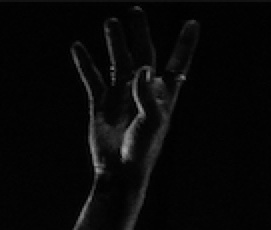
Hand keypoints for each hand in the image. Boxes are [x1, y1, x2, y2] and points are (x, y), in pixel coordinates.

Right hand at [71, 9, 198, 187]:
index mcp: (162, 95)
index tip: (192, 23)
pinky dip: (85, 62)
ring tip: (111, 23)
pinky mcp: (101, 103)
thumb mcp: (153, 123)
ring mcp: (121, 95)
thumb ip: (148, 94)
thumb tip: (142, 69)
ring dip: (115, 42)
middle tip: (135, 11)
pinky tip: (78, 47)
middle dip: (140, 32)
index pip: (177, 63)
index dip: (185, 44)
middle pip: (143, 53)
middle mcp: (142, 91)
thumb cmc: (142, 151)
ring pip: (118, 61)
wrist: (119, 172)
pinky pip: (92, 77)